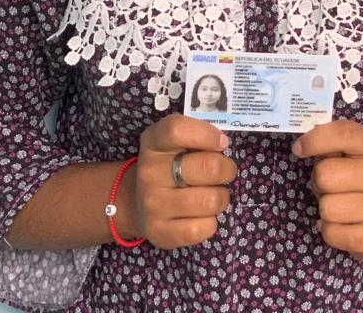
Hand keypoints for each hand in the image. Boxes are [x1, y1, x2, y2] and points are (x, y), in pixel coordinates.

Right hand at [125, 114, 237, 248]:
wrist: (135, 203)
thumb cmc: (167, 166)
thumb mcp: (173, 143)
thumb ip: (196, 135)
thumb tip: (223, 142)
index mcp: (153, 142)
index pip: (177, 130)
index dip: (207, 134)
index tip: (223, 142)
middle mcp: (150, 172)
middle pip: (208, 167)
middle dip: (227, 169)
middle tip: (225, 171)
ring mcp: (153, 204)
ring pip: (211, 200)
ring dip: (221, 197)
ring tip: (214, 194)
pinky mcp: (161, 232)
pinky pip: (204, 228)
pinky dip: (212, 222)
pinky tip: (202, 215)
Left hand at [291, 118, 362, 264]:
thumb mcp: (354, 155)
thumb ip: (332, 147)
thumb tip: (303, 146)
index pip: (343, 133)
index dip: (315, 139)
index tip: (298, 149)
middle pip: (325, 174)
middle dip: (319, 183)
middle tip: (332, 188)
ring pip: (327, 208)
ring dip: (325, 210)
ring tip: (342, 208)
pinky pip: (332, 233)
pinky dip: (330, 231)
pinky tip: (345, 226)